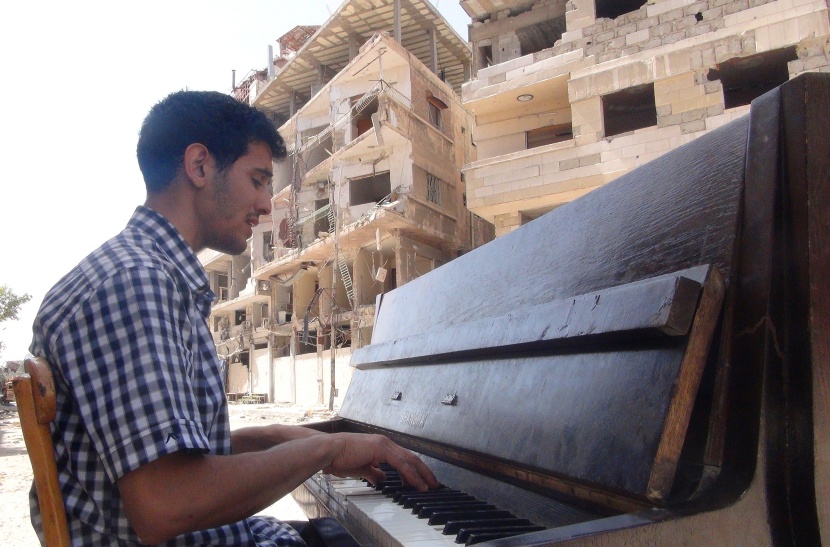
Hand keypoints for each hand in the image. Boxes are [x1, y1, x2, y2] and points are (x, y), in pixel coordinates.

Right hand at [323, 433, 438, 490]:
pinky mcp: (381, 449)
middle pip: (412, 457)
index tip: (422, 481)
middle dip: (424, 472)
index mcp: (381, 446)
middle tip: (434, 484)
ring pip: (410, 460)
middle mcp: (385, 443)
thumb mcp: (361, 468)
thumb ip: (374, 473)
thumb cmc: (340, 458)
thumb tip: (382, 479)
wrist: (330, 450)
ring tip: (429, 487)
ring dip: (422, 475)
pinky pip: (402, 464)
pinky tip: (417, 485)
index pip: (404, 458)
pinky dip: (411, 475)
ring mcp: (384, 444)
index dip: (415, 470)